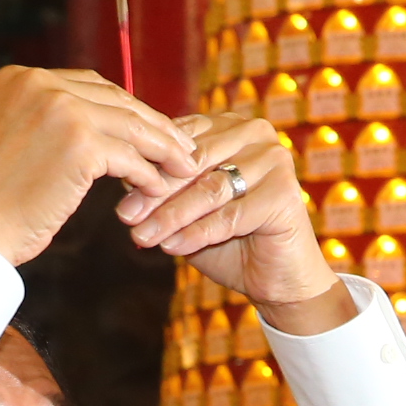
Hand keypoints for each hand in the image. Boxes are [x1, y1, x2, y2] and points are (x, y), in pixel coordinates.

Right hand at [0, 67, 200, 265]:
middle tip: (182, 145)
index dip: (125, 108)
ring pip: (130, 126)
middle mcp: (38, 83)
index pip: (89, 86)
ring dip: (162, 148)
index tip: (150, 127)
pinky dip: (149, 174)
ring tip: (184, 167)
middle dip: (152, 124)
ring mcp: (60, 109)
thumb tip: (93, 130)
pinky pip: (129, 157)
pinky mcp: (79, 143)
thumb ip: (47, 124)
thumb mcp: (13, 144)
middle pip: (115, 99)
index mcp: (18, 78)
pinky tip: (159, 189)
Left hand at [121, 114, 348, 327]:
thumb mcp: (189, 209)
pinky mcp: (285, 193)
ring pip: (209, 189)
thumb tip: (121, 173)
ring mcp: (275, 160)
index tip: (120, 200)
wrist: (278, 279)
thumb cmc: (231, 241)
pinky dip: (197, 234)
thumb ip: (164, 186)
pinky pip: (229, 216)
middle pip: (193, 162)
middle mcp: (256, 134)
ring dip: (172, 215)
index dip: (148, 168)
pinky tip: (172, 248)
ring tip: (144, 237)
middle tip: (126, 218)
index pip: (181, 140)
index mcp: (231, 126)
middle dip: (156, 193)